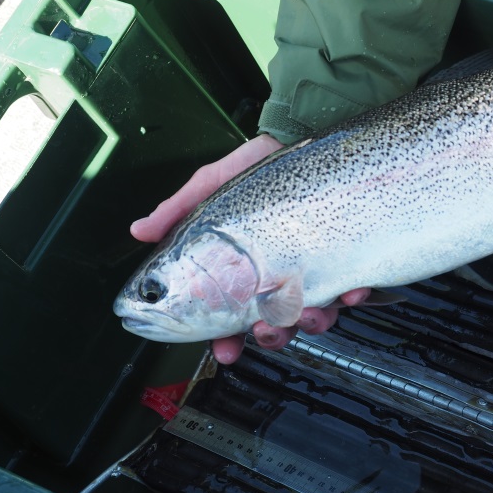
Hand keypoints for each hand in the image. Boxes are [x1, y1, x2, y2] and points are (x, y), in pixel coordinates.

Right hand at [131, 134, 369, 363]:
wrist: (302, 142)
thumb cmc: (257, 168)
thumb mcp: (213, 185)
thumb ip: (179, 211)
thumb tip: (139, 231)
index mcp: (244, 274)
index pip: (232, 318)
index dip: (227, 340)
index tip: (225, 351)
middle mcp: (280, 279)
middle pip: (275, 326)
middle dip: (273, 336)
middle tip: (268, 328)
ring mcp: (315, 274)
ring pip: (314, 318)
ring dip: (313, 322)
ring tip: (312, 309)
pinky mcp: (345, 262)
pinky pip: (352, 292)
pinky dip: (352, 297)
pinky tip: (351, 291)